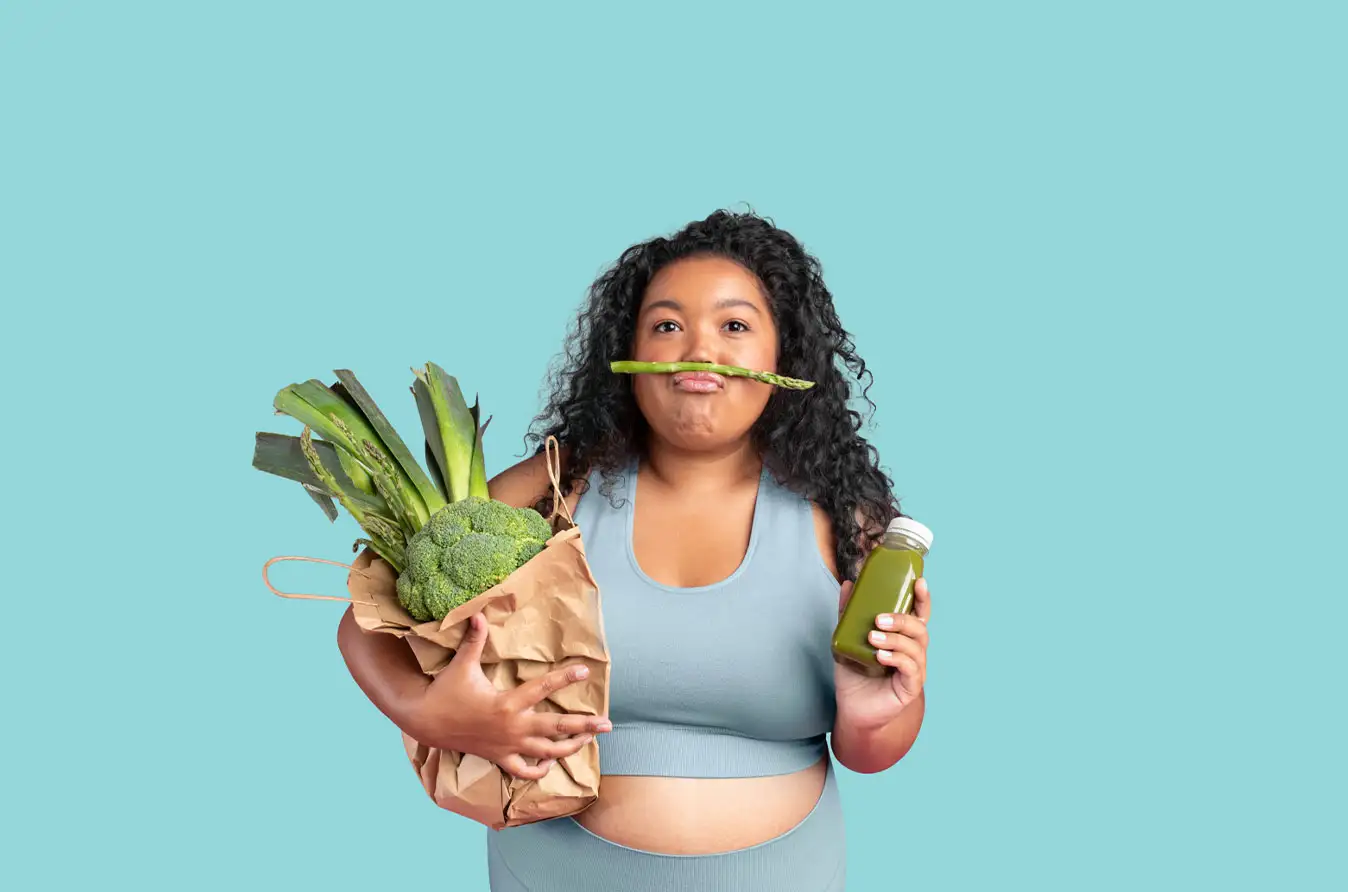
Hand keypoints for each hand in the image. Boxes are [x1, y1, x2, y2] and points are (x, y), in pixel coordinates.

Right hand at [410, 612, 611, 778]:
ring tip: (588, 741)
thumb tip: (478, 614)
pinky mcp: (499, 758)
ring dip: (569, 748)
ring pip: (546, 752)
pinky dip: (538, 769)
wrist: (426, 722)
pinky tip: (550, 764)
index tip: (585, 670)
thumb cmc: (446, 691)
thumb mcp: (461, 664)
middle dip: (584, 726)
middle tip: (607, 724)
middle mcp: (513, 727)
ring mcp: (508, 745)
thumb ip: (474, 641)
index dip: (565, 678)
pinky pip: (523, 770)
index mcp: (507, 703)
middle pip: (556, 728)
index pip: (543, 688)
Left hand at [833, 577, 931, 730]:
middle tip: (880, 619)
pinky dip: (897, 659)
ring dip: (895, 639)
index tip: (919, 582)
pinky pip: (910, 668)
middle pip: (920, 628)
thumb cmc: (855, 673)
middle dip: (903, 619)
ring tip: (873, 638)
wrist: (853, 708)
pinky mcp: (910, 687)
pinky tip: (880, 656)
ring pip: (916, 647)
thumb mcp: (848, 639)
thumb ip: (849, 613)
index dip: (922, 598)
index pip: (918, 614)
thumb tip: (847, 584)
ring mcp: (915, 669)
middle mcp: (913, 650)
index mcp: (903, 636)